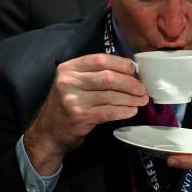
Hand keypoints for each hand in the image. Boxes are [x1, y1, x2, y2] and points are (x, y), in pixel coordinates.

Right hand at [24, 54, 148, 174]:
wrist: (48, 132)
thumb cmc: (66, 104)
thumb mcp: (73, 82)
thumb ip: (93, 74)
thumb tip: (128, 70)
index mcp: (69, 68)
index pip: (101, 60)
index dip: (121, 64)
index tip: (134, 70)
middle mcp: (69, 81)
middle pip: (109, 77)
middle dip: (131, 83)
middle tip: (143, 89)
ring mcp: (74, 99)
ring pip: (111, 95)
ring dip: (131, 98)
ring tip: (142, 100)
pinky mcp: (80, 116)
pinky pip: (108, 111)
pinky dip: (123, 111)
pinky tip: (131, 111)